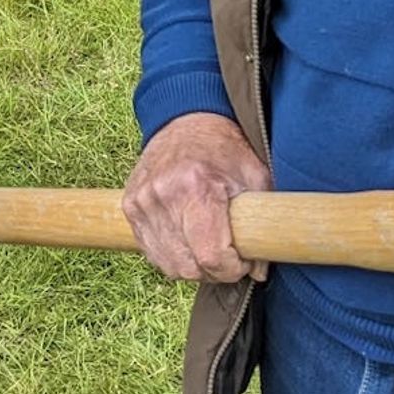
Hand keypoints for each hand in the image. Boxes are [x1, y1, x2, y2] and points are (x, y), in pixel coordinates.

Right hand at [121, 112, 270, 282]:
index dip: (232, 269)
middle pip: (189, 267)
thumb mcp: (254, 175)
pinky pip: (152, 253)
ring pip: (169, 265)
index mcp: (197, 186)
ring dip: (193, 267)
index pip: (210, 255)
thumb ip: (263, 221)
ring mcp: (142, 202)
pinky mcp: (130, 207)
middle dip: (215, 272)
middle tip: (230, 256)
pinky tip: (189, 240)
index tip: (244, 262)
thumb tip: (260, 270)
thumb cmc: (224, 148)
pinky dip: (173, 256)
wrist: (187, 121)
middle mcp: (164, 195)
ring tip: (210, 247)